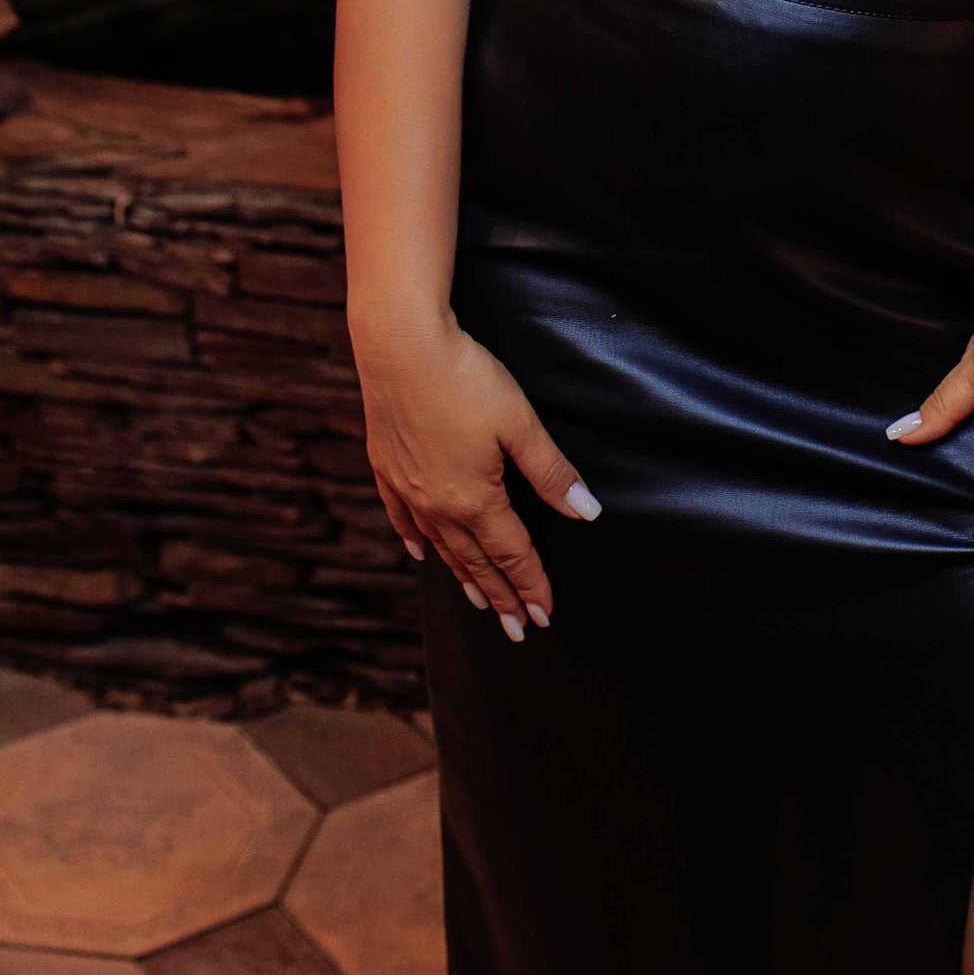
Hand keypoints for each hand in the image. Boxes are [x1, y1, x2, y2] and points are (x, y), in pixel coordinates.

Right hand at [352, 310, 599, 641]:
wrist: (399, 345)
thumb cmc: (464, 378)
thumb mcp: (520, 423)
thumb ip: (552, 472)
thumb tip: (587, 512)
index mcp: (475, 499)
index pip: (512, 554)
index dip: (531, 585)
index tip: (545, 615)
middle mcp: (438, 505)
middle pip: (476, 562)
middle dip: (500, 597)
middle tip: (517, 629)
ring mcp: (407, 489)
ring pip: (441, 547)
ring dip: (464, 578)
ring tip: (479, 603)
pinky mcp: (386, 467)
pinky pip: (402, 518)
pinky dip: (416, 541)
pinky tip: (422, 553)